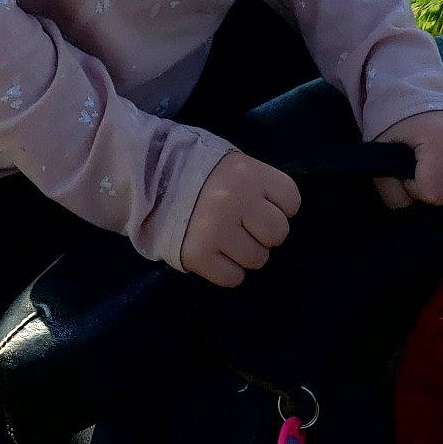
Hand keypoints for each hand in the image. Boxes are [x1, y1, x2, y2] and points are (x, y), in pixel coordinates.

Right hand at [180, 151, 300, 288]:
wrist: (150, 181)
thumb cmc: (201, 172)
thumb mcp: (234, 165)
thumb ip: (259, 186)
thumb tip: (281, 215)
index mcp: (247, 173)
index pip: (291, 201)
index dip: (279, 206)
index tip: (260, 204)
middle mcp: (234, 200)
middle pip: (278, 233)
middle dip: (264, 233)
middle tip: (244, 225)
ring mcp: (215, 230)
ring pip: (257, 259)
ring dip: (245, 253)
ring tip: (226, 238)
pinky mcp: (198, 255)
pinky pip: (233, 278)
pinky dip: (227, 270)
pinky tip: (215, 253)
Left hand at [374, 111, 442, 212]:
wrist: (429, 102)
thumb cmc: (404, 127)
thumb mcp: (384, 150)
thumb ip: (388, 187)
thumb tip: (409, 205)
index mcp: (441, 142)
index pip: (432, 194)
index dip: (416, 188)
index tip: (410, 170)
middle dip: (436, 194)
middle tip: (427, 172)